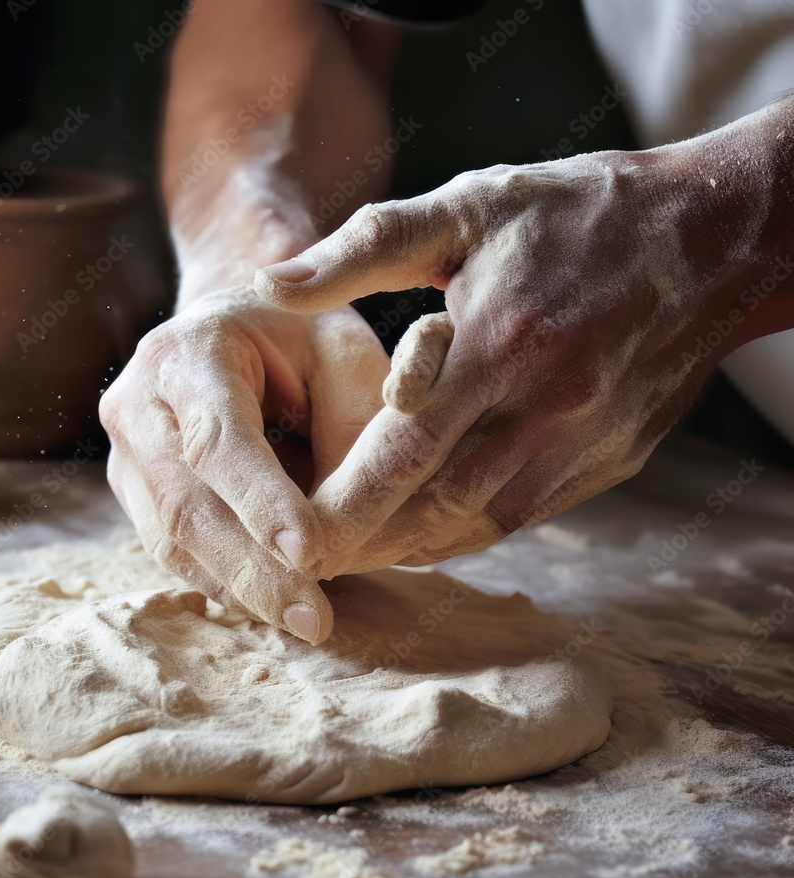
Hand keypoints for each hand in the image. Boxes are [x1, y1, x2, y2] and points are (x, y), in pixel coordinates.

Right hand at [100, 285, 387, 642]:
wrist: (230, 329)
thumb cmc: (297, 336)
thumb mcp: (341, 353)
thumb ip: (349, 426)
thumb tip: (341, 533)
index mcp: (186, 354)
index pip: (217, 439)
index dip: (261, 501)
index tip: (311, 554)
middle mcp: (138, 406)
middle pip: (184, 503)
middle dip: (252, 569)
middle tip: (314, 619)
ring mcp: (126, 455)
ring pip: (171, 540)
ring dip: (239, 588)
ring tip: (303, 621)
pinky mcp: (136, 494)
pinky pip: (174, 552)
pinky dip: (225, 583)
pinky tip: (273, 604)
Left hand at [255, 148, 748, 576]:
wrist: (714, 239)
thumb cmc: (577, 215)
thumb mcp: (469, 208)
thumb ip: (365, 247)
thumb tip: (272, 282)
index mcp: (500, 343)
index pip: (404, 447)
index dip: (344, 502)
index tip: (292, 530)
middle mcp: (546, 407)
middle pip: (435, 504)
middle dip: (365, 542)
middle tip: (307, 561)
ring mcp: (585, 444)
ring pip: (478, 524)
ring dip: (410, 547)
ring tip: (353, 555)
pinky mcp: (611, 462)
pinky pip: (523, 515)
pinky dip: (465, 533)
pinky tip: (424, 533)